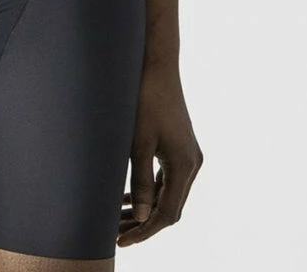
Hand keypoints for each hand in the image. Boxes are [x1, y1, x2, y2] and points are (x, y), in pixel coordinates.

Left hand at [117, 59, 202, 246]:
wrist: (156, 66)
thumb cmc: (144, 100)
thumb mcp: (138, 143)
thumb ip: (142, 182)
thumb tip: (142, 218)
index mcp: (185, 165)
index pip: (167, 213)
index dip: (144, 231)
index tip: (120, 240)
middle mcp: (192, 163)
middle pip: (170, 207)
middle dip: (143, 223)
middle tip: (115, 234)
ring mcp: (188, 154)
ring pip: (168, 193)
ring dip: (145, 208)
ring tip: (117, 219)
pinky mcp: (180, 146)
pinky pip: (167, 178)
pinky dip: (150, 190)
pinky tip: (128, 196)